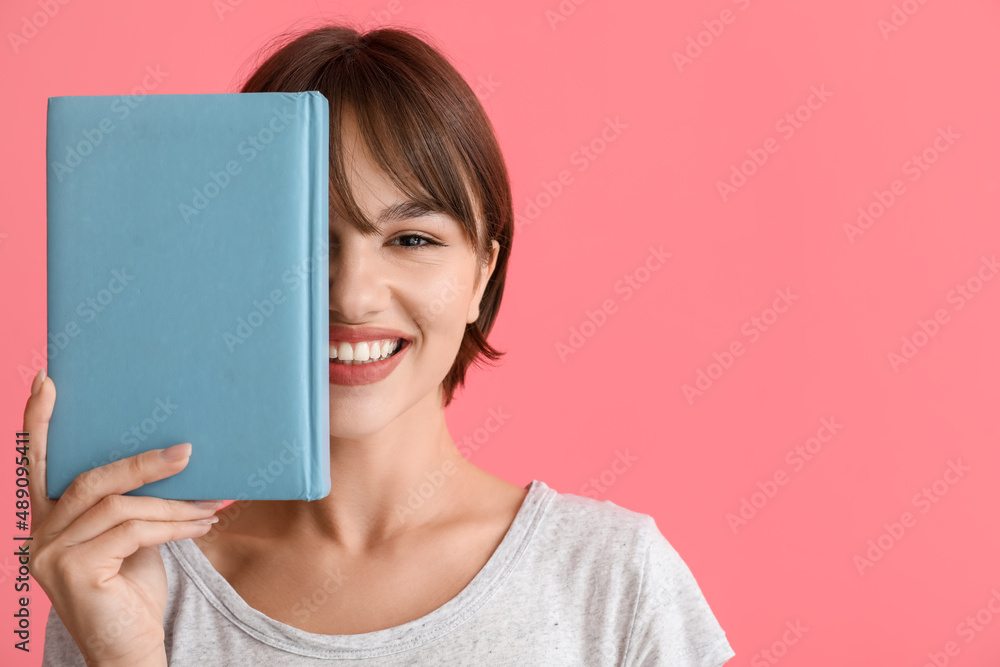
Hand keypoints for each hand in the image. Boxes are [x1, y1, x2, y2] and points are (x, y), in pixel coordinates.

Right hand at [24, 371, 222, 666]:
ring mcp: (50, 554)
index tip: (47, 379)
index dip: (39, 422)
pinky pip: (131, 530)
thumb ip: (136, 503)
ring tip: (212, 499)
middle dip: (141, 461)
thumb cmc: (135, 591)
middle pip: (90, 478)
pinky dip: (173, 523)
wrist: (131, 653)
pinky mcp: (73, 570)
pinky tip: (202, 523)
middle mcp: (39, 535)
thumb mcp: (135, 536)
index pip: (38, 464)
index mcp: (49, 521)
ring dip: (172, 500)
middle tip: (187, 450)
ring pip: (117, 505)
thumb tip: (181, 456)